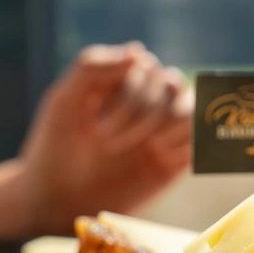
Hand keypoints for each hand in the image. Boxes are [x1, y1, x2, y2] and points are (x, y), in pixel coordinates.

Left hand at [19, 42, 192, 232]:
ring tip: (144, 145)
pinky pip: (199, 143)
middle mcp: (144, 107)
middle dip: (146, 109)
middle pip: (173, 84)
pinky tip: (158, 155)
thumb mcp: (64, 102)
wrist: (55, 202)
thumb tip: (138, 50)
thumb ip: (93, 67)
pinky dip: (187, 143)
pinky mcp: (172, 164)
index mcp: (120, 86)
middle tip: (110, 142)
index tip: (98, 123)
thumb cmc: (54, 149)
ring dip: (172, 123)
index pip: (148, 67)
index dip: (131, 89)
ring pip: (192, 110)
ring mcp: (160, 135)